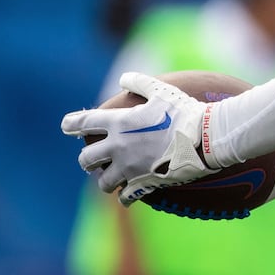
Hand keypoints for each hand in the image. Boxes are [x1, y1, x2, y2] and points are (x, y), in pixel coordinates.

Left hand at [61, 73, 217, 204]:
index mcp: (119, 123)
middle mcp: (118, 147)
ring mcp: (130, 167)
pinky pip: (126, 197)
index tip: (67, 126)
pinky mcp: (144, 183)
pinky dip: (126, 198)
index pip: (84, 122)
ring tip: (112, 181)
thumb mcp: (163, 92)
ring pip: (103, 182)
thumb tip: (124, 77)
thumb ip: (140, 83)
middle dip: (88, 161)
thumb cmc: (186, 112)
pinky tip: (128, 197)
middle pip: (86, 160)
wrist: (207, 137)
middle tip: (94, 161)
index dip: (71, 124)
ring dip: (106, 181)